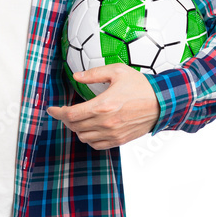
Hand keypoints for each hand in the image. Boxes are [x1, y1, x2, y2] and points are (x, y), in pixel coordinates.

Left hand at [46, 63, 160, 147]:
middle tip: (65, 112)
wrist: (163, 103)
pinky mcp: (119, 140)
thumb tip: (76, 76)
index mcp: (103, 105)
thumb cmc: (142, 86)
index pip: (71, 114)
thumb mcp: (117, 71)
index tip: (52, 109)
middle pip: (74, 126)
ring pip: (83, 137)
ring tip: (78, 119)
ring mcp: (113, 134)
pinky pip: (96, 145)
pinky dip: (89, 138)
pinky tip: (90, 129)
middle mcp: (106, 123)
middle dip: (66, 119)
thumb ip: (94, 74)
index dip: (57, 112)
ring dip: (77, 128)